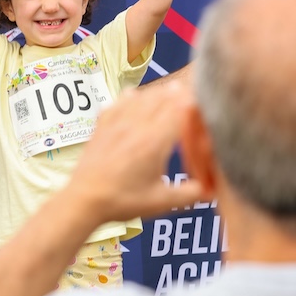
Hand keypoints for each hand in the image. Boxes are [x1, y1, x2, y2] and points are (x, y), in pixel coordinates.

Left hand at [68, 82, 204, 223]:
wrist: (85, 199)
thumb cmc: (122, 200)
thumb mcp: (162, 202)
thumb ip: (190, 194)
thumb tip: (211, 189)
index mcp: (155, 141)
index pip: (180, 107)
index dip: (194, 102)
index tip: (202, 104)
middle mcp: (137, 125)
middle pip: (163, 95)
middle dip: (179, 94)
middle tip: (189, 98)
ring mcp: (118, 121)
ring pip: (144, 94)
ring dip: (158, 94)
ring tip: (168, 96)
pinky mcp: (103, 123)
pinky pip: (121, 100)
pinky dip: (133, 96)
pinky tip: (136, 100)